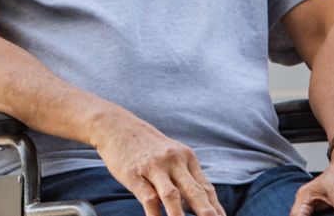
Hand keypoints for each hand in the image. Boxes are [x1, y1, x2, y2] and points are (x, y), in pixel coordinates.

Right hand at [93, 113, 225, 215]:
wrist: (116, 126)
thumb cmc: (146, 146)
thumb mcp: (170, 155)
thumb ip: (184, 178)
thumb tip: (198, 205)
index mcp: (186, 157)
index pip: (206, 188)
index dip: (216, 209)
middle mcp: (174, 161)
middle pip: (195, 191)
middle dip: (207, 213)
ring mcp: (154, 167)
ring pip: (172, 196)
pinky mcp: (135, 174)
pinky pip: (148, 198)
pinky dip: (155, 215)